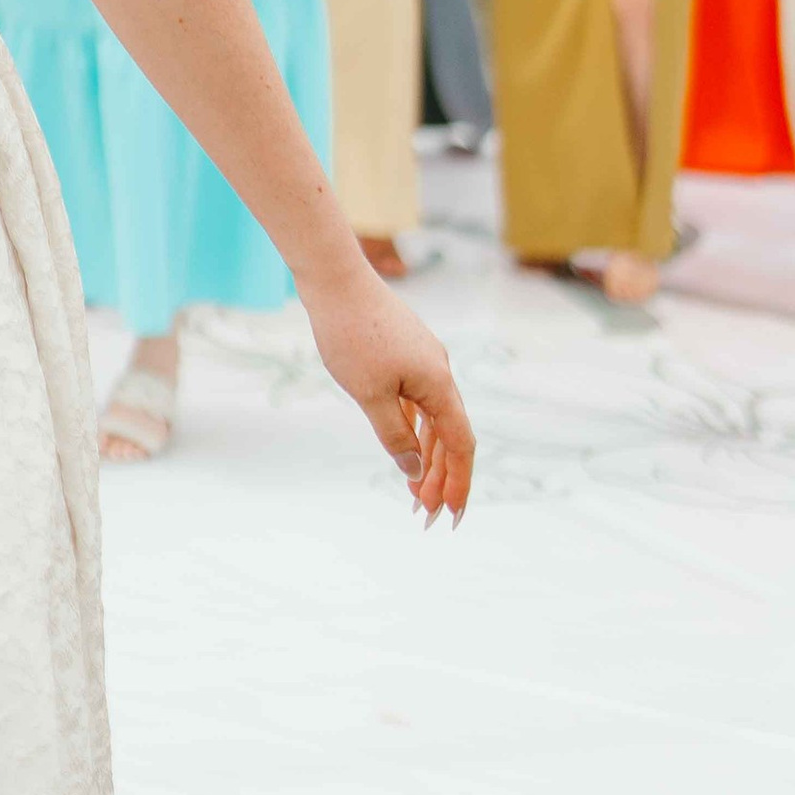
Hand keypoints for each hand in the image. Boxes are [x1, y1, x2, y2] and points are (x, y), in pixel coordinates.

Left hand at [301, 255, 473, 520]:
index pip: (460, 444)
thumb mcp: (370, 395)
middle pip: (448, 435)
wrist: (335, 279)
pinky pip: (416, 401)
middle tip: (426, 515)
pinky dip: (413, 428)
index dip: (459, 482)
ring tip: (414, 491)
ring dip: (426, 456)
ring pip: (432, 419)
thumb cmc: (351, 334)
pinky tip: (405, 448)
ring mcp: (422, 361)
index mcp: (438, 383)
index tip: (451, 515)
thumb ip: (395, 435)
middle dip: (440, 477)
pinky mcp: (404, 352)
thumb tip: (414, 470)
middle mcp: (438, 372)